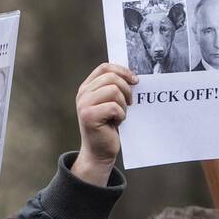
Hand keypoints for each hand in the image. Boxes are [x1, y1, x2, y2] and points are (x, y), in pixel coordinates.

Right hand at [71, 63, 136, 185]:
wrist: (100, 151)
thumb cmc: (109, 127)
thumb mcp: (111, 103)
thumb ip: (115, 88)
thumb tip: (133, 76)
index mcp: (87, 87)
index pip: (104, 67)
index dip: (122, 70)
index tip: (135, 80)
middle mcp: (82, 94)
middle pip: (111, 78)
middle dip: (126, 90)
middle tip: (129, 104)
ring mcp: (83, 105)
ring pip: (114, 91)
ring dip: (123, 104)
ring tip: (120, 115)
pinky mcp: (88, 116)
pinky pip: (114, 107)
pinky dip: (121, 115)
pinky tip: (116, 123)